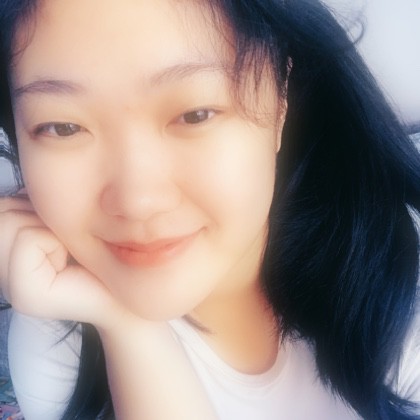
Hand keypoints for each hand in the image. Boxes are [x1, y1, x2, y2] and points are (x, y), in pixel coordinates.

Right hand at [0, 192, 121, 327]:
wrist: (130, 293)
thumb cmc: (105, 252)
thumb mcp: (66, 222)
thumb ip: (39, 206)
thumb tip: (30, 179)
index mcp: (12, 257)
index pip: (1, 208)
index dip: (37, 208)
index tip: (63, 234)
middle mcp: (4, 276)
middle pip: (2, 212)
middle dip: (40, 215)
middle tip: (66, 242)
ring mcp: (12, 288)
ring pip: (10, 222)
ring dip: (48, 228)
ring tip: (67, 251)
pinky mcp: (26, 297)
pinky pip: (29, 239)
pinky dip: (54, 241)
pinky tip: (70, 261)